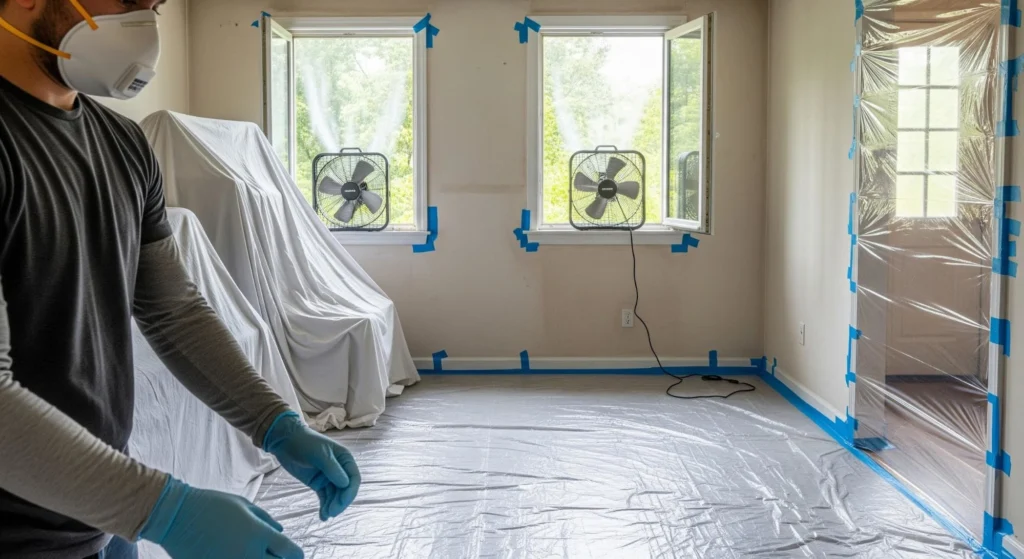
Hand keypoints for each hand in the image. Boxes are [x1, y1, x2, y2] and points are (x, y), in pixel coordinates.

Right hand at [140, 477, 302, 558]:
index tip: (293, 554)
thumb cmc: (211, 505)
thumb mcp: (243, 505)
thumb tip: (281, 532)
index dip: (296, 555)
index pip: (292, 552)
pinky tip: (238, 556)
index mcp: (259, 534)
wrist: (176, 517)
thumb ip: (266, 519)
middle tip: (276, 556)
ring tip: (254, 554)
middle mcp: (249, 554)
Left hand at [263, 411, 360, 520]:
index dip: (350, 492)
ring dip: (332, 506)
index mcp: (345, 459)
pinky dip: (324, 506)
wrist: (285, 441)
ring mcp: (329, 477)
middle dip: (340, 502)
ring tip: (325, 516)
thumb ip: (332, 469)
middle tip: (331, 512)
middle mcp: (340, 469)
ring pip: (335, 496)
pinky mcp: (318, 484)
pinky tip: (322, 516)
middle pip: (346, 490)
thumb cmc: (304, 443)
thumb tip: (346, 484)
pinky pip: (325, 497)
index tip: (341, 502)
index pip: (354, 479)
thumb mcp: (319, 454)